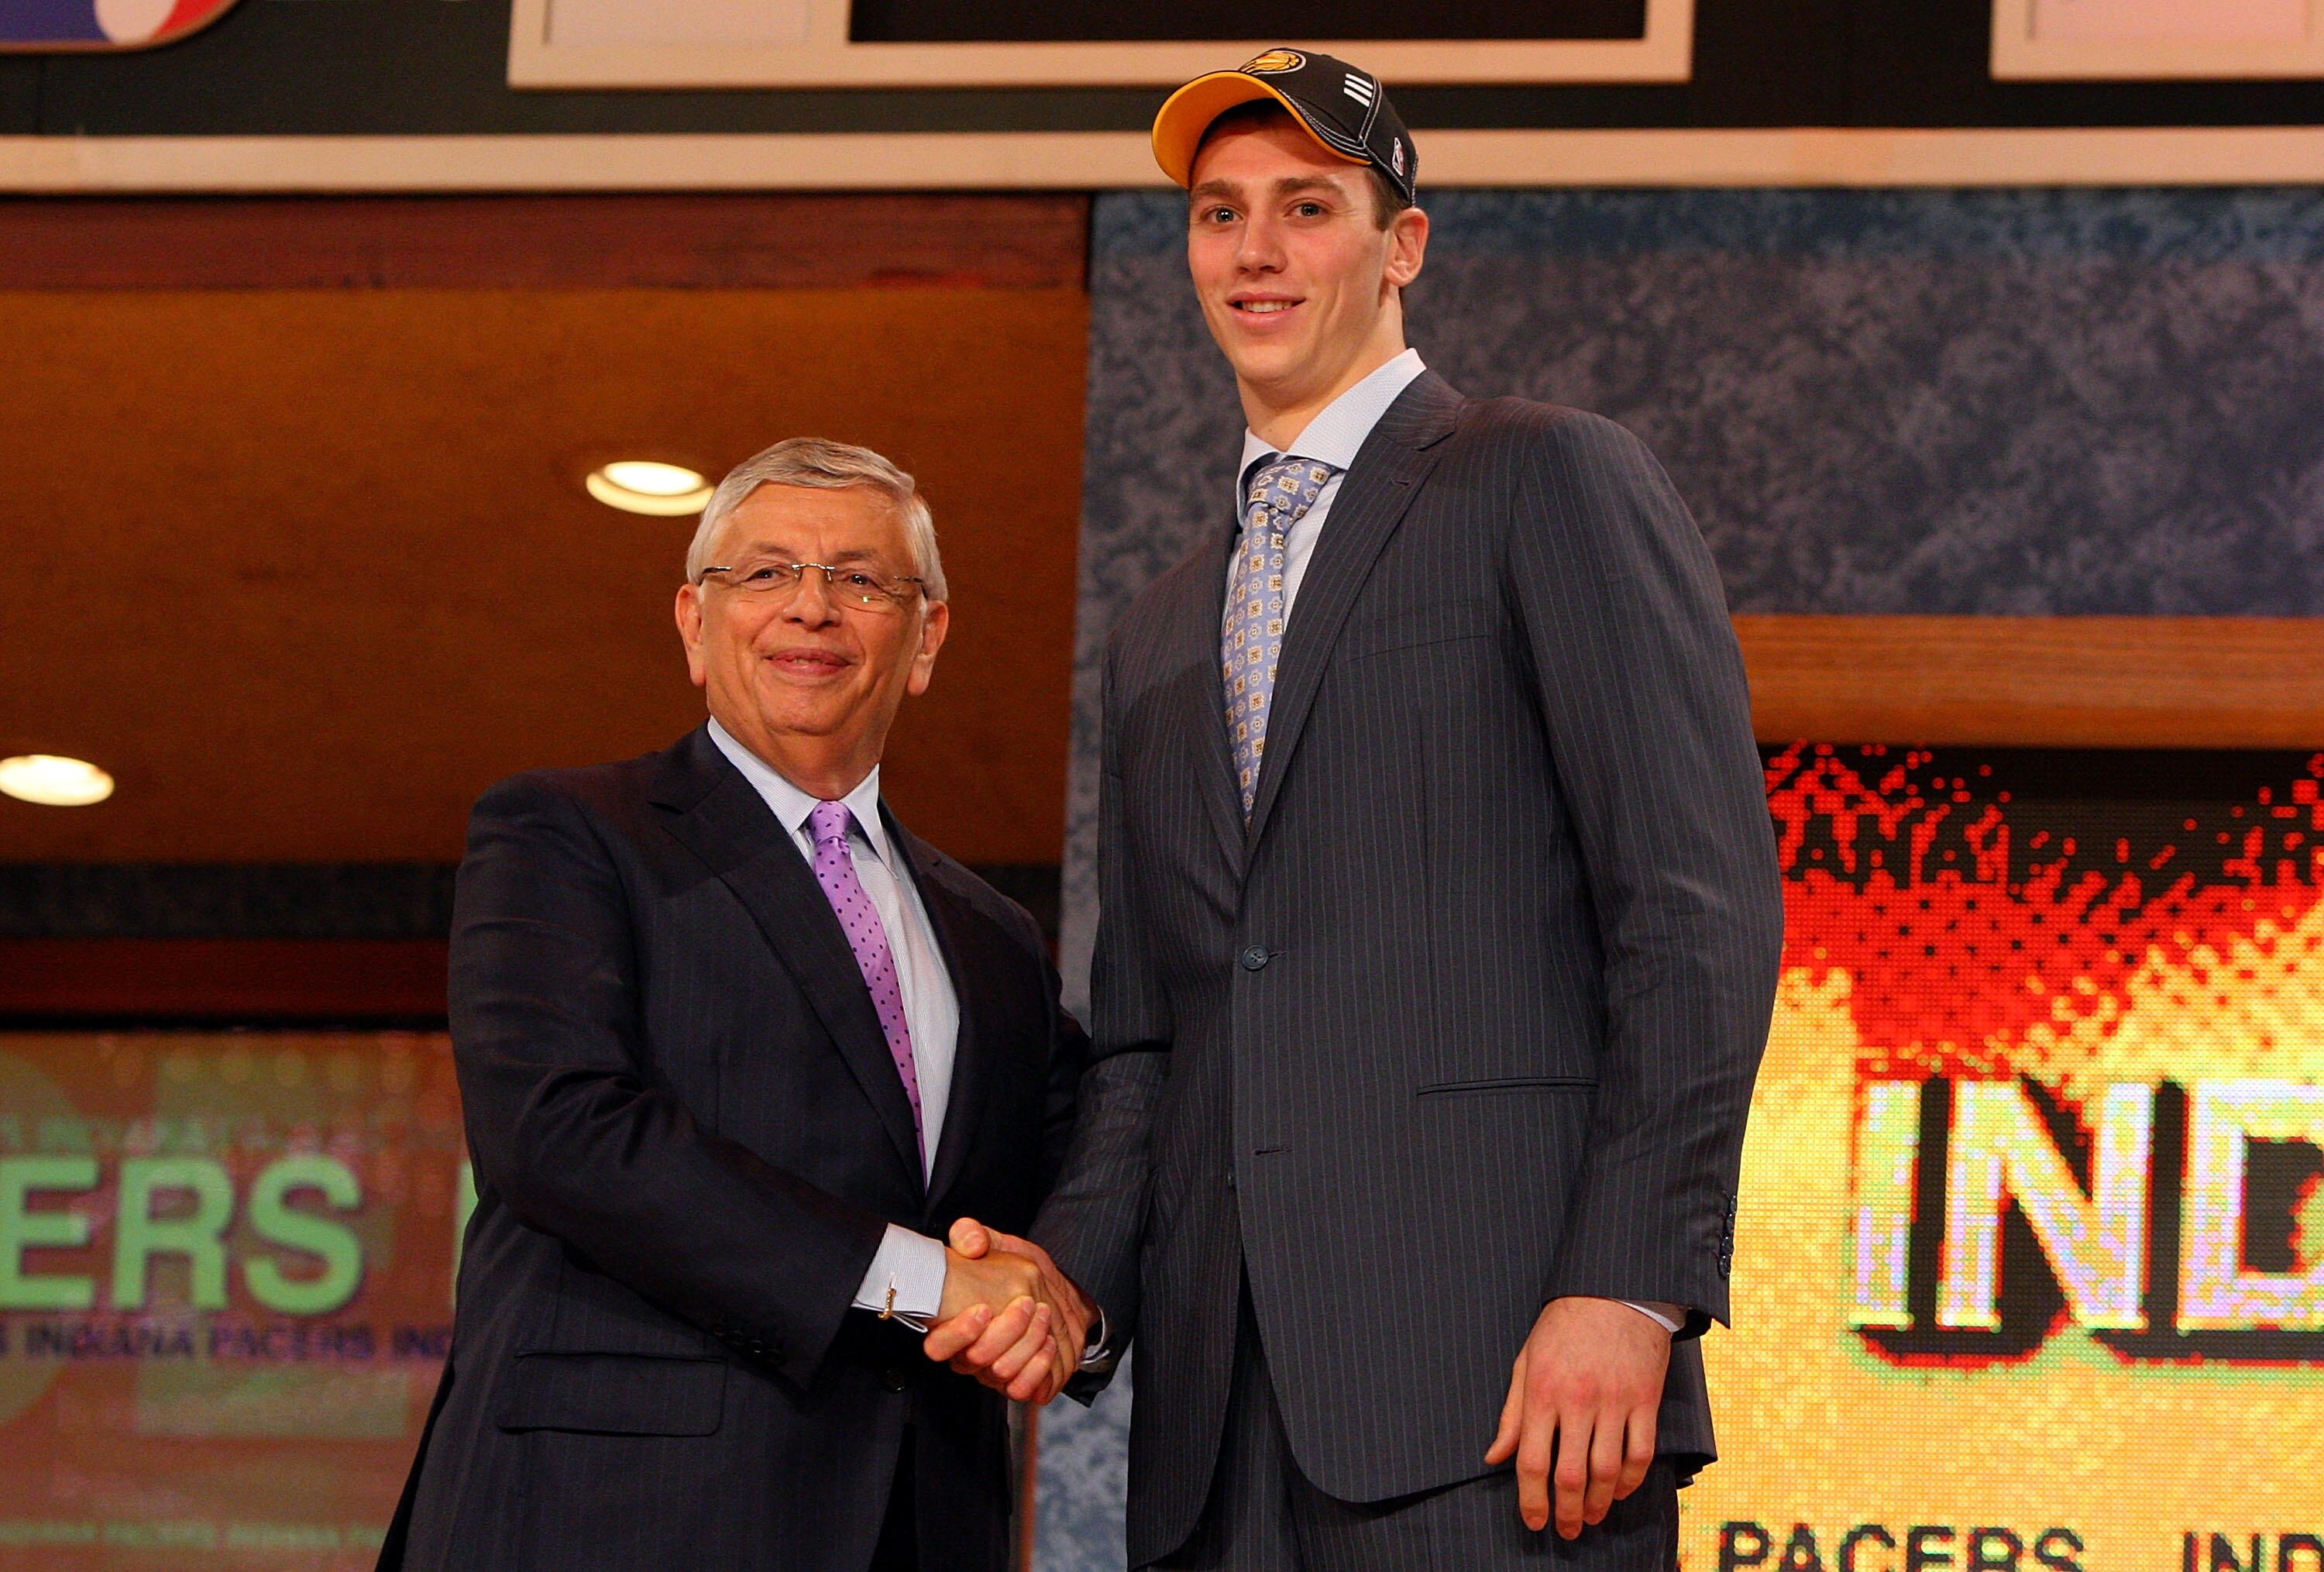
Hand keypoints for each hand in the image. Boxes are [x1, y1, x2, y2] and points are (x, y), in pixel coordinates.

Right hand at [920, 1217, 1091, 1403]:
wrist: (1046, 1294)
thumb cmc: (1008, 1270)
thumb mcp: (990, 1244)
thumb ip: (971, 1235)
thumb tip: (971, 1245)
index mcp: (949, 1326)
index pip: (937, 1346)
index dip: (959, 1332)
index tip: (983, 1309)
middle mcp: (966, 1354)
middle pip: (976, 1360)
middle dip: (1006, 1330)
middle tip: (1027, 1304)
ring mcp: (991, 1371)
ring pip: (1002, 1374)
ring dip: (1026, 1345)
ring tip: (1043, 1316)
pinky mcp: (1016, 1381)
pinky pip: (1023, 1388)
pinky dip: (1039, 1368)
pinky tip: (1049, 1344)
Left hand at [1483, 1296, 1669, 1538]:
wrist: (1615, 1288)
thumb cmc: (1563, 1325)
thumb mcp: (1526, 1360)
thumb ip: (1512, 1413)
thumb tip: (1494, 1457)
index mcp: (1542, 1391)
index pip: (1532, 1461)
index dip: (1531, 1499)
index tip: (1533, 1520)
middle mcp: (1577, 1400)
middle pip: (1572, 1475)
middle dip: (1568, 1512)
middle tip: (1567, 1530)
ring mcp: (1614, 1401)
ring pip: (1608, 1471)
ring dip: (1600, 1503)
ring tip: (1593, 1517)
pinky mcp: (1645, 1398)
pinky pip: (1640, 1452)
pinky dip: (1632, 1480)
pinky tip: (1621, 1491)